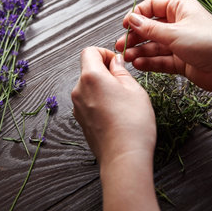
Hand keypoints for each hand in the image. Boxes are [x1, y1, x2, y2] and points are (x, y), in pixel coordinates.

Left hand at [71, 47, 155, 165]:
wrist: (124, 158)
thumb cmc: (132, 123)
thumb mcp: (134, 89)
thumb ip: (121, 70)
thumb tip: (115, 61)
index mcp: (91, 77)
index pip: (89, 51)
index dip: (105, 53)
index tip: (118, 63)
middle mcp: (79, 90)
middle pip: (88, 69)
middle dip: (105, 71)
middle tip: (125, 83)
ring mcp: (77, 107)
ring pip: (89, 87)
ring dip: (103, 87)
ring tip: (123, 101)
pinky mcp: (81, 121)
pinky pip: (88, 102)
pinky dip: (100, 101)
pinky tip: (116, 114)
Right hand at [116, 0, 211, 91]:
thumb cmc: (208, 42)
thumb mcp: (174, 32)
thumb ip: (150, 28)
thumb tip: (132, 19)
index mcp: (180, 8)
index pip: (153, 7)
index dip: (137, 15)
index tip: (125, 25)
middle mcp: (179, 24)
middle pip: (151, 28)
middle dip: (136, 36)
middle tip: (121, 45)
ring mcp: (180, 43)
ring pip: (155, 45)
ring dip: (140, 51)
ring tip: (127, 58)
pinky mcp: (181, 61)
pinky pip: (161, 60)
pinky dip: (150, 62)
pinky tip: (138, 65)